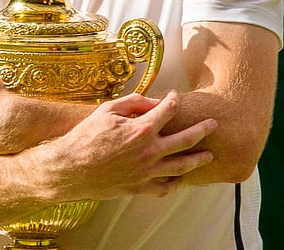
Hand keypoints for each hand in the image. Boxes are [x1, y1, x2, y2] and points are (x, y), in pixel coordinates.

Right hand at [27, 91, 216, 201]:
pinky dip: (176, 182)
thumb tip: (155, 101)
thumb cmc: (86, 136)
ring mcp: (146, 172)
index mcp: (142, 129)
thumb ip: (134, 102)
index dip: (174, 100)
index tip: (174, 96)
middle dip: (202, 129)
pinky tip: (181, 178)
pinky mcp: (139, 187)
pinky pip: (165, 187)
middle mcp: (150, 151)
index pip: (168, 110)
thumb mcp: (107, 110)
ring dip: (198, 159)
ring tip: (209, 155)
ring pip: (182, 166)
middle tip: (213, 124)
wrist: (70, 168)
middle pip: (186, 139)